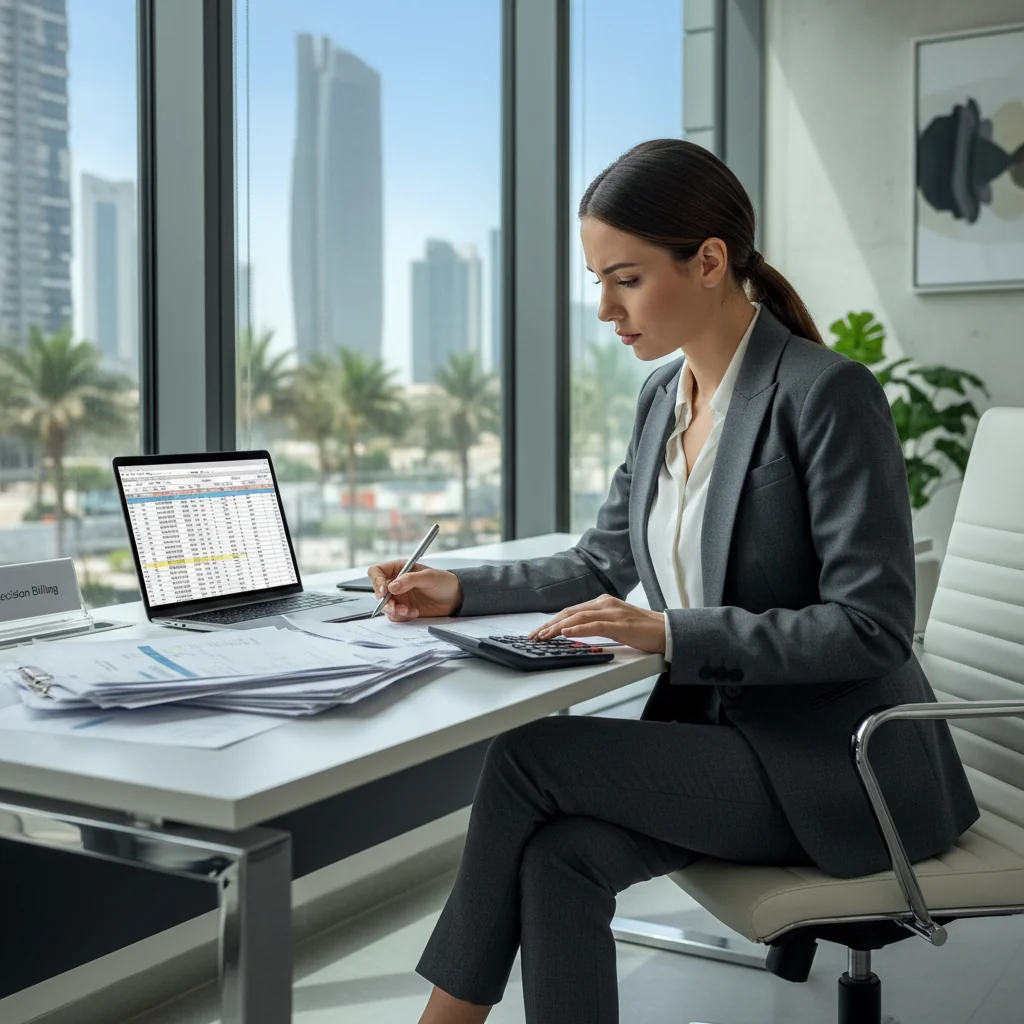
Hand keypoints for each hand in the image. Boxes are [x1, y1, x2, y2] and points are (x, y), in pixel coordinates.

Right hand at [366, 561, 462, 620]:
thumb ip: (410, 580)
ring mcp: (399, 597)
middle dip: (385, 601)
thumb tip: (391, 587)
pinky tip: (415, 612)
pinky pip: (395, 615)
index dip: (376, 581)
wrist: (455, 598)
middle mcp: (395, 583)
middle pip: (377, 591)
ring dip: (394, 610)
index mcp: (398, 569)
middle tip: (395, 606)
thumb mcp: (429, 577)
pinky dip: (402, 616)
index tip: (384, 591)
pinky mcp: (403, 609)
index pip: (376, 572)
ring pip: (384, 606)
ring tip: (408, 610)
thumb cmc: (444, 582)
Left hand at [528, 594, 666, 653]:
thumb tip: (574, 632)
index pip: (571, 611)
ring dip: (558, 627)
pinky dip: (579, 628)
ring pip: (578, 617)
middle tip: (534, 636)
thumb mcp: (615, 624)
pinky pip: (596, 625)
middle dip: (549, 625)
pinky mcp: (621, 625)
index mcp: (603, 603)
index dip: (552, 621)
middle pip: (570, 612)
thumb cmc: (642, 630)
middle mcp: (605, 604)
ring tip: (544, 636)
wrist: (668, 631)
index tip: (539, 631)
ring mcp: (613, 613)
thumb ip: (597, 624)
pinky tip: (567, 632)